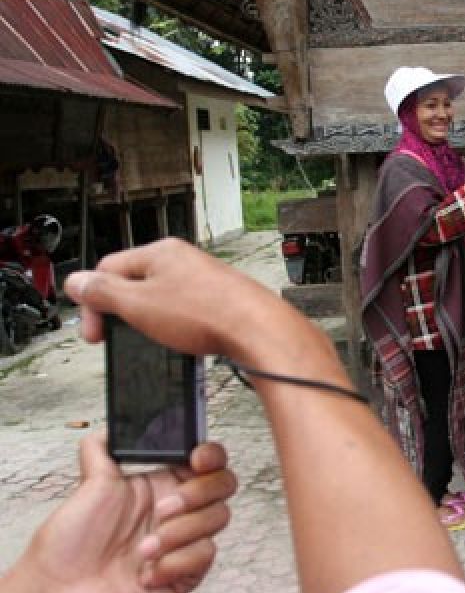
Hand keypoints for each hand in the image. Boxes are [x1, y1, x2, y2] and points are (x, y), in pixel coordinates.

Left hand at [10, 434, 235, 592]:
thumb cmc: (66, 547)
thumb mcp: (88, 486)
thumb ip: (103, 451)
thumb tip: (111, 426)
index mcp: (160, 485)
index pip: (207, 460)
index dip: (211, 455)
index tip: (196, 459)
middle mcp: (177, 511)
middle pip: (224, 486)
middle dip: (199, 493)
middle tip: (163, 508)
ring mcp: (184, 542)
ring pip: (218, 519)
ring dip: (180, 532)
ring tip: (144, 549)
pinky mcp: (186, 574)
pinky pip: (204, 556)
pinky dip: (175, 563)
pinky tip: (146, 571)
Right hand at [64, 238, 291, 364]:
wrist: (258, 330)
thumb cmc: (206, 313)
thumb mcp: (138, 304)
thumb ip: (103, 293)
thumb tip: (77, 282)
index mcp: (160, 253)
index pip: (109, 268)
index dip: (94, 301)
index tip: (93, 331)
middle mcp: (184, 260)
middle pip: (135, 282)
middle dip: (121, 310)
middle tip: (116, 336)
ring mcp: (204, 279)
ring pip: (161, 297)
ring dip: (149, 319)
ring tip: (153, 338)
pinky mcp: (221, 299)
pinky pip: (185, 310)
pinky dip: (175, 325)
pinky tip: (181, 340)